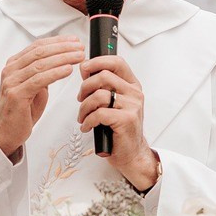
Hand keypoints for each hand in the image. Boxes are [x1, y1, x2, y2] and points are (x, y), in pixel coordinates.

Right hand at [0, 37, 84, 158]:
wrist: (7, 132)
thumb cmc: (21, 111)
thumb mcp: (34, 87)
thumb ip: (43, 73)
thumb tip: (61, 61)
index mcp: (14, 65)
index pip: (38, 46)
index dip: (58, 41)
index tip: (74, 40)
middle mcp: (11, 70)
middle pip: (40, 52)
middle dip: (63, 47)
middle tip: (79, 47)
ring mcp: (11, 82)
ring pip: (40, 64)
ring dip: (63, 58)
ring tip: (78, 57)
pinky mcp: (16, 94)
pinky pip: (39, 80)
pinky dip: (55, 73)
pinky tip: (67, 70)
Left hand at [79, 55, 160, 191]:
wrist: (131, 153)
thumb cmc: (119, 129)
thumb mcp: (113, 104)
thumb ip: (103, 87)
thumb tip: (85, 70)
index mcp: (131, 86)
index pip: (116, 62)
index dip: (97, 61)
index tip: (84, 68)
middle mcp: (134, 94)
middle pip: (103, 76)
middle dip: (85, 87)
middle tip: (80, 99)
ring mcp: (132, 106)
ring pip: (99, 95)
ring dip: (84, 107)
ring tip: (83, 116)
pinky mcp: (126, 120)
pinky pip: (99, 113)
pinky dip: (88, 120)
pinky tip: (87, 126)